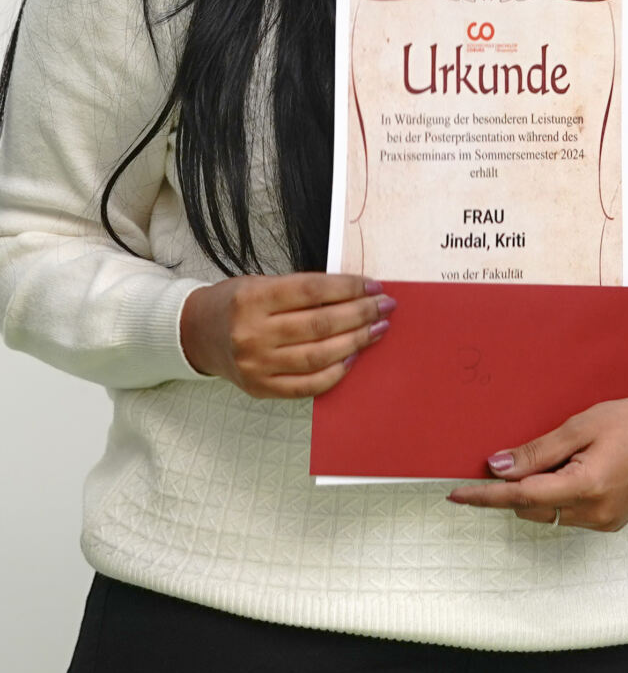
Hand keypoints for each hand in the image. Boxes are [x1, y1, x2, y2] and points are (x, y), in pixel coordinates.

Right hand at [179, 272, 391, 397]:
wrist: (196, 334)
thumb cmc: (237, 304)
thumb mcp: (262, 284)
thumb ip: (302, 290)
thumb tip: (356, 294)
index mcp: (253, 299)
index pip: (312, 291)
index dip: (349, 288)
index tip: (375, 287)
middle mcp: (251, 334)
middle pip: (320, 325)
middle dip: (361, 314)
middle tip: (385, 307)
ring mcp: (255, 365)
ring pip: (318, 356)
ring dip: (355, 342)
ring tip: (376, 330)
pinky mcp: (259, 388)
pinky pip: (306, 385)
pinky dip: (334, 373)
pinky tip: (352, 358)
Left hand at [445, 387, 627, 532]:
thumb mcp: (581, 425)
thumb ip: (537, 451)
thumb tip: (499, 468)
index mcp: (587, 486)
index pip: (521, 497)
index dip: (486, 495)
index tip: (457, 494)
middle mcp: (596, 512)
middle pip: (533, 508)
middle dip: (520, 486)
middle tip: (528, 454)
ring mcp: (605, 521)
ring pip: (550, 514)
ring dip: (542, 492)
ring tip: (567, 457)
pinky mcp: (612, 522)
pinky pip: (571, 514)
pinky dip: (562, 496)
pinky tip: (578, 470)